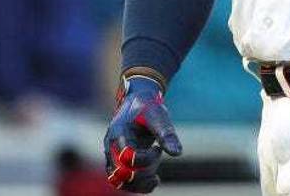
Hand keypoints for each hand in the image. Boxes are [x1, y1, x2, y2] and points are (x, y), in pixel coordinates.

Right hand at [103, 76, 181, 191]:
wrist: (137, 103)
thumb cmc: (148, 107)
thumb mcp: (159, 116)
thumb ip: (166, 133)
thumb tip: (177, 153)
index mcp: (119, 133)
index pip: (128, 157)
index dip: (147, 159)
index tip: (158, 148)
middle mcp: (111, 147)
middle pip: (122, 173)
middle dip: (144, 172)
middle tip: (157, 157)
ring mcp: (112, 156)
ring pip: (120, 181)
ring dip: (140, 183)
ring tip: (155, 177)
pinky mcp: (117, 162)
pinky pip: (121, 181)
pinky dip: (137, 186)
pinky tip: (154, 180)